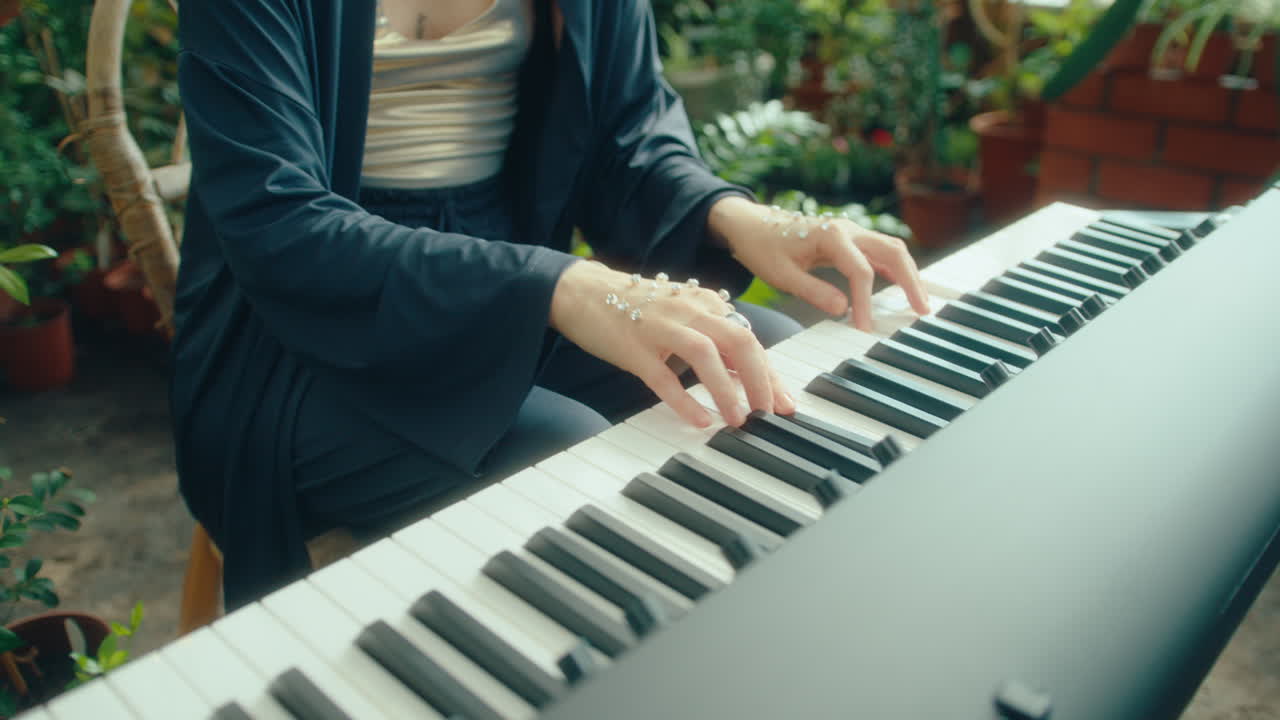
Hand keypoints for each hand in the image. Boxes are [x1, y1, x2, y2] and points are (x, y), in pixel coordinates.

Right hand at [549, 260, 794, 427]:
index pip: (750, 339)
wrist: (583, 291)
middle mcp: (689, 311)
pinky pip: (664, 377)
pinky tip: (699, 420)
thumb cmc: (639, 308)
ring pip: (705, 355)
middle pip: (738, 342)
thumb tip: (750, 375)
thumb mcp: (684, 316)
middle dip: (760, 381)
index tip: (785, 404)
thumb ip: (716, 339)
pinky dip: (684, 400)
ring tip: (739, 420)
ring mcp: (661, 328)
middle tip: (768, 414)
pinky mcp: (634, 348)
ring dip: (727, 390)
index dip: (771, 374)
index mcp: (706, 304)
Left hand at [708, 196, 929, 330]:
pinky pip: (880, 253)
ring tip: (920, 303)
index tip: (865, 328)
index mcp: (831, 234)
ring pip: (892, 250)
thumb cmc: (764, 248)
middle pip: (892, 252)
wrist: (752, 226)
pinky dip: (895, 270)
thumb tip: (842, 309)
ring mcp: (852, 232)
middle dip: (911, 281)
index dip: (866, 302)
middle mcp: (848, 228)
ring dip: (909, 274)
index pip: (861, 271)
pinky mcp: (851, 240)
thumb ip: (813, 291)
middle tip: (922, 311)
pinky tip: (902, 290)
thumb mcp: (782, 274)